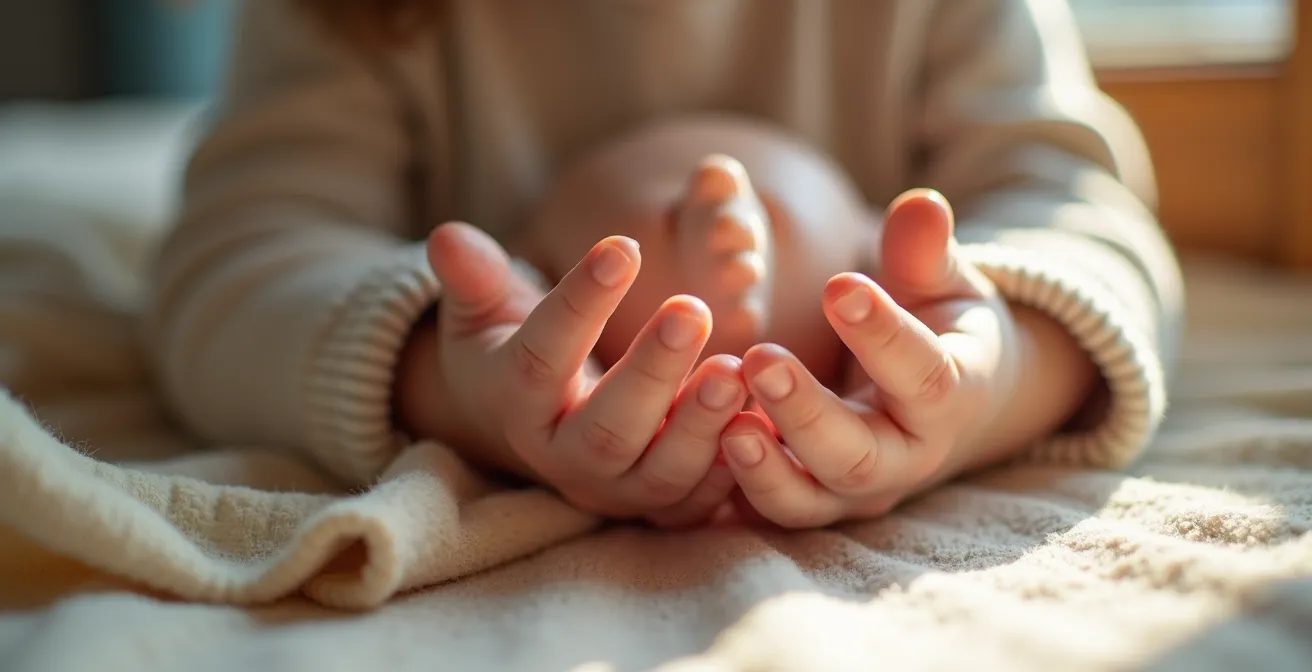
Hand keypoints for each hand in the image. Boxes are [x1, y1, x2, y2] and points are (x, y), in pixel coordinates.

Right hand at [408, 223, 748, 527]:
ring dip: (700, 424)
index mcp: (514, 402)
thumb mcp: (485, 312)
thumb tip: (447, 236)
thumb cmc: (515, 347)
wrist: (539, 423)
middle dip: (651, 372)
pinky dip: (735, 464)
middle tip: (692, 308)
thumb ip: (474, 279)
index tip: (622, 244)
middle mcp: (561, 457)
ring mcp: (616, 488)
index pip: (543, 354)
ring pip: (660, 471)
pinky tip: (763, 412)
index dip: (579, 302)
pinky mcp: (661, 507)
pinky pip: (701, 498)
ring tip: (736, 366)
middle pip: (606, 427)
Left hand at [719, 189, 1025, 527]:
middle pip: (858, 456)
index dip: (884, 335)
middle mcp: (904, 458)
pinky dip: (732, 489)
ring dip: (762, 468)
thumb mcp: (944, 284)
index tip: (840, 286)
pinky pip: (767, 508)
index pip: (923, 376)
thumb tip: (921, 201)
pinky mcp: (810, 501)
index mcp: (949, 397)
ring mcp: (852, 490)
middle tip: (757, 358)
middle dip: (806, 412)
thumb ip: (926, 251)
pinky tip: (694, 448)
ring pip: (808, 498)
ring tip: (721, 424)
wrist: (943, 402)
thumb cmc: (940, 325)